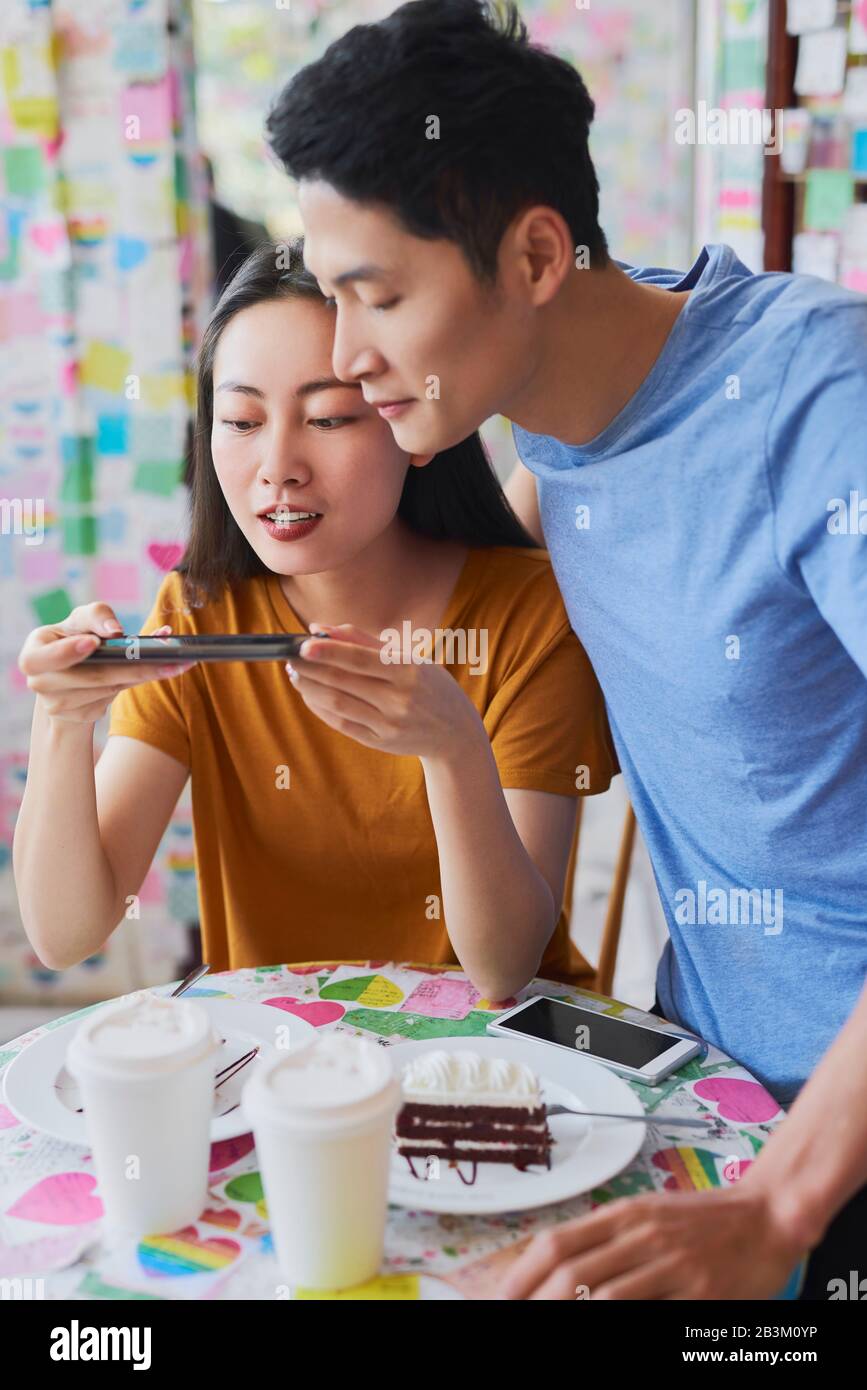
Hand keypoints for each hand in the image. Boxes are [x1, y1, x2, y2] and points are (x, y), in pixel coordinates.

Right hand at [18, 603, 195, 724]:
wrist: (71, 674)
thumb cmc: (76, 637)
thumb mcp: (81, 620)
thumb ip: (97, 616)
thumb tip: (114, 631)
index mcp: (33, 655)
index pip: (40, 659)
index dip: (65, 653)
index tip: (92, 643)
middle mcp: (41, 683)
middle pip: (90, 677)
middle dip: (131, 667)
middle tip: (167, 659)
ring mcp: (59, 705)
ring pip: (108, 689)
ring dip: (141, 675)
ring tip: (173, 663)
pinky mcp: (80, 715)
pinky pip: (113, 697)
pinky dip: (137, 682)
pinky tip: (158, 671)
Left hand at [285, 621, 485, 758]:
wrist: (456, 734)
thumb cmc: (429, 686)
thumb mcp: (409, 658)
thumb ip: (364, 641)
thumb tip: (321, 628)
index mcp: (408, 671)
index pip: (360, 659)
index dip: (329, 651)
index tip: (303, 643)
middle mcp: (399, 699)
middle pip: (342, 681)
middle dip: (311, 668)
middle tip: (290, 656)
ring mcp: (389, 724)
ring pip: (337, 704)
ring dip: (309, 687)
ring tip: (295, 673)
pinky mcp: (380, 742)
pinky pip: (341, 723)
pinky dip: (320, 707)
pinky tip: (310, 694)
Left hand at [497, 1185, 808, 1299]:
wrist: (768, 1216)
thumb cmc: (705, 1221)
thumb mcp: (649, 1217)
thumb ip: (606, 1238)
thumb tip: (555, 1268)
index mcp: (624, 1213)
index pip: (556, 1242)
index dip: (519, 1274)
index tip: (498, 1298)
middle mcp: (641, 1234)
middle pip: (570, 1271)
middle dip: (533, 1300)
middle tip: (510, 1317)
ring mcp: (670, 1263)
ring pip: (602, 1295)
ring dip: (568, 1314)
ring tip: (548, 1329)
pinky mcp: (698, 1291)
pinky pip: (645, 1310)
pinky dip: (615, 1321)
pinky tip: (602, 1329)